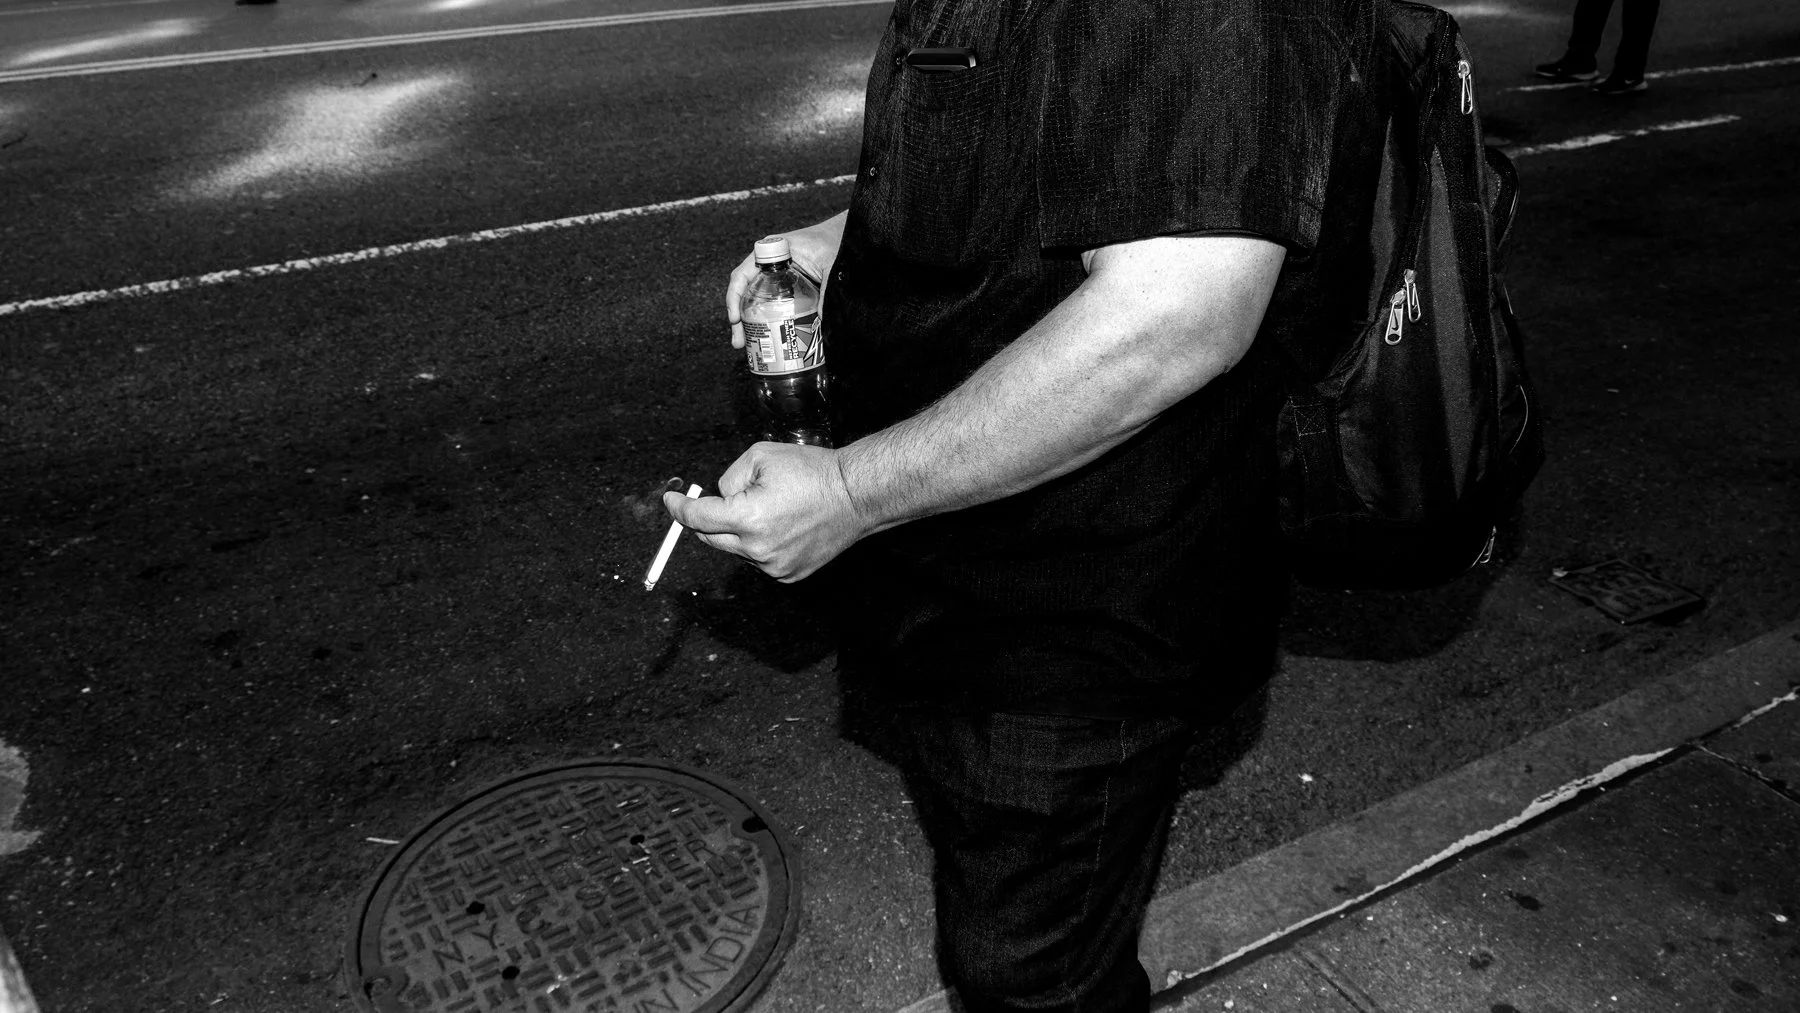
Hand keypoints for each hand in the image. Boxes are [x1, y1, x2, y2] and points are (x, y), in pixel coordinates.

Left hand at [663, 442, 866, 581]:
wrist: (856, 496)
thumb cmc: (813, 472)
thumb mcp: (760, 456)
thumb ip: (729, 479)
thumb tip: (719, 498)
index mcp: (747, 518)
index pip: (697, 518)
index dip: (679, 507)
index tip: (671, 501)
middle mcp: (757, 548)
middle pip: (710, 538)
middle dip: (708, 519)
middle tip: (717, 501)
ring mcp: (773, 566)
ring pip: (736, 549)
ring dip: (739, 531)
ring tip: (772, 509)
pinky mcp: (788, 574)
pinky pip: (759, 559)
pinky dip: (760, 544)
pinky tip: (783, 526)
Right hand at [724, 212, 847, 349]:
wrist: (846, 235)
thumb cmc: (835, 241)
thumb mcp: (831, 265)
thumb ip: (828, 290)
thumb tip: (822, 322)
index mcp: (773, 250)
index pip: (743, 274)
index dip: (735, 296)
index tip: (736, 318)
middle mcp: (769, 262)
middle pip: (744, 290)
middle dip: (738, 318)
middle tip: (739, 342)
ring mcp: (775, 274)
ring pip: (754, 298)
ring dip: (749, 321)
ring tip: (747, 345)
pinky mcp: (785, 284)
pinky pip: (769, 301)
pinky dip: (765, 318)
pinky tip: (767, 336)